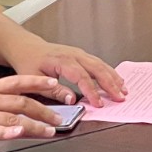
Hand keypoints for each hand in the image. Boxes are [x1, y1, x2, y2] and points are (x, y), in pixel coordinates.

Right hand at [0, 75, 71, 149]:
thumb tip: (14, 99)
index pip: (19, 82)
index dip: (39, 82)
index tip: (56, 84)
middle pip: (22, 101)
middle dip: (45, 110)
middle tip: (62, 118)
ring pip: (13, 117)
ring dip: (34, 124)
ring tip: (50, 131)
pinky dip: (8, 132)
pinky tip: (20, 133)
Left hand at [6, 43, 125, 105]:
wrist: (27, 47)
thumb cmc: (29, 63)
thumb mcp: (34, 79)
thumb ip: (53, 90)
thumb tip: (71, 99)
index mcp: (62, 61)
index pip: (82, 77)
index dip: (92, 91)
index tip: (99, 103)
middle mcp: (74, 55)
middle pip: (97, 69)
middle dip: (110, 84)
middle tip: (120, 97)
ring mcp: (79, 53)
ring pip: (101, 64)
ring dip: (113, 78)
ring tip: (123, 90)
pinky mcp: (82, 55)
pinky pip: (99, 63)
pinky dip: (110, 72)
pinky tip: (116, 80)